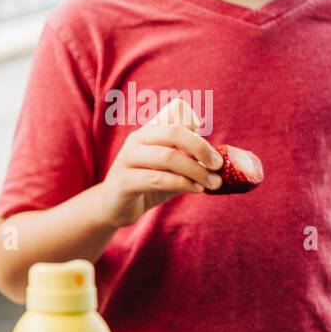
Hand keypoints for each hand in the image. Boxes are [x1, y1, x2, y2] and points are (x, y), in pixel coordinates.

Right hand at [95, 98, 223, 228]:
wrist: (111, 207)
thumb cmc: (144, 184)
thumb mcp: (167, 168)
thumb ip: (186, 159)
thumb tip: (218, 159)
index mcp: (147, 133)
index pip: (177, 124)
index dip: (199, 139)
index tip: (217, 157)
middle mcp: (135, 142)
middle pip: (173, 135)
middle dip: (200, 149)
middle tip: (217, 167)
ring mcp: (126, 160)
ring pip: (167, 158)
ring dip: (195, 170)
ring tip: (212, 183)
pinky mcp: (123, 182)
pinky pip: (157, 179)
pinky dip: (181, 184)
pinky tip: (195, 190)